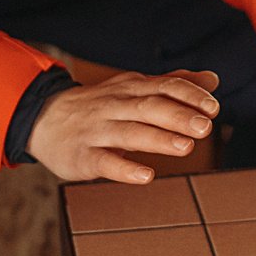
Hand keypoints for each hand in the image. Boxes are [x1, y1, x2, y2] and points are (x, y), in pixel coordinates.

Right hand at [28, 70, 220, 184]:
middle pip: (149, 107)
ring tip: (186, 147)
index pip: (163, 87)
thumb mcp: (133, 90)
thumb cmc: (98, 107)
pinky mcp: (83, 156)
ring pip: (130, 133)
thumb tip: (212, 79)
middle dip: (178, 116)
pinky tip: (146, 176)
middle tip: (206, 126)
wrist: (43, 120)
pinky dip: (125, 169)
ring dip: (159, 139)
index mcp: (131, 89)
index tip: (213, 106)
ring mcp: (98, 131)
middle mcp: (115, 106)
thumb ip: (172, 86)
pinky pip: (105, 162)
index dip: (189, 95)